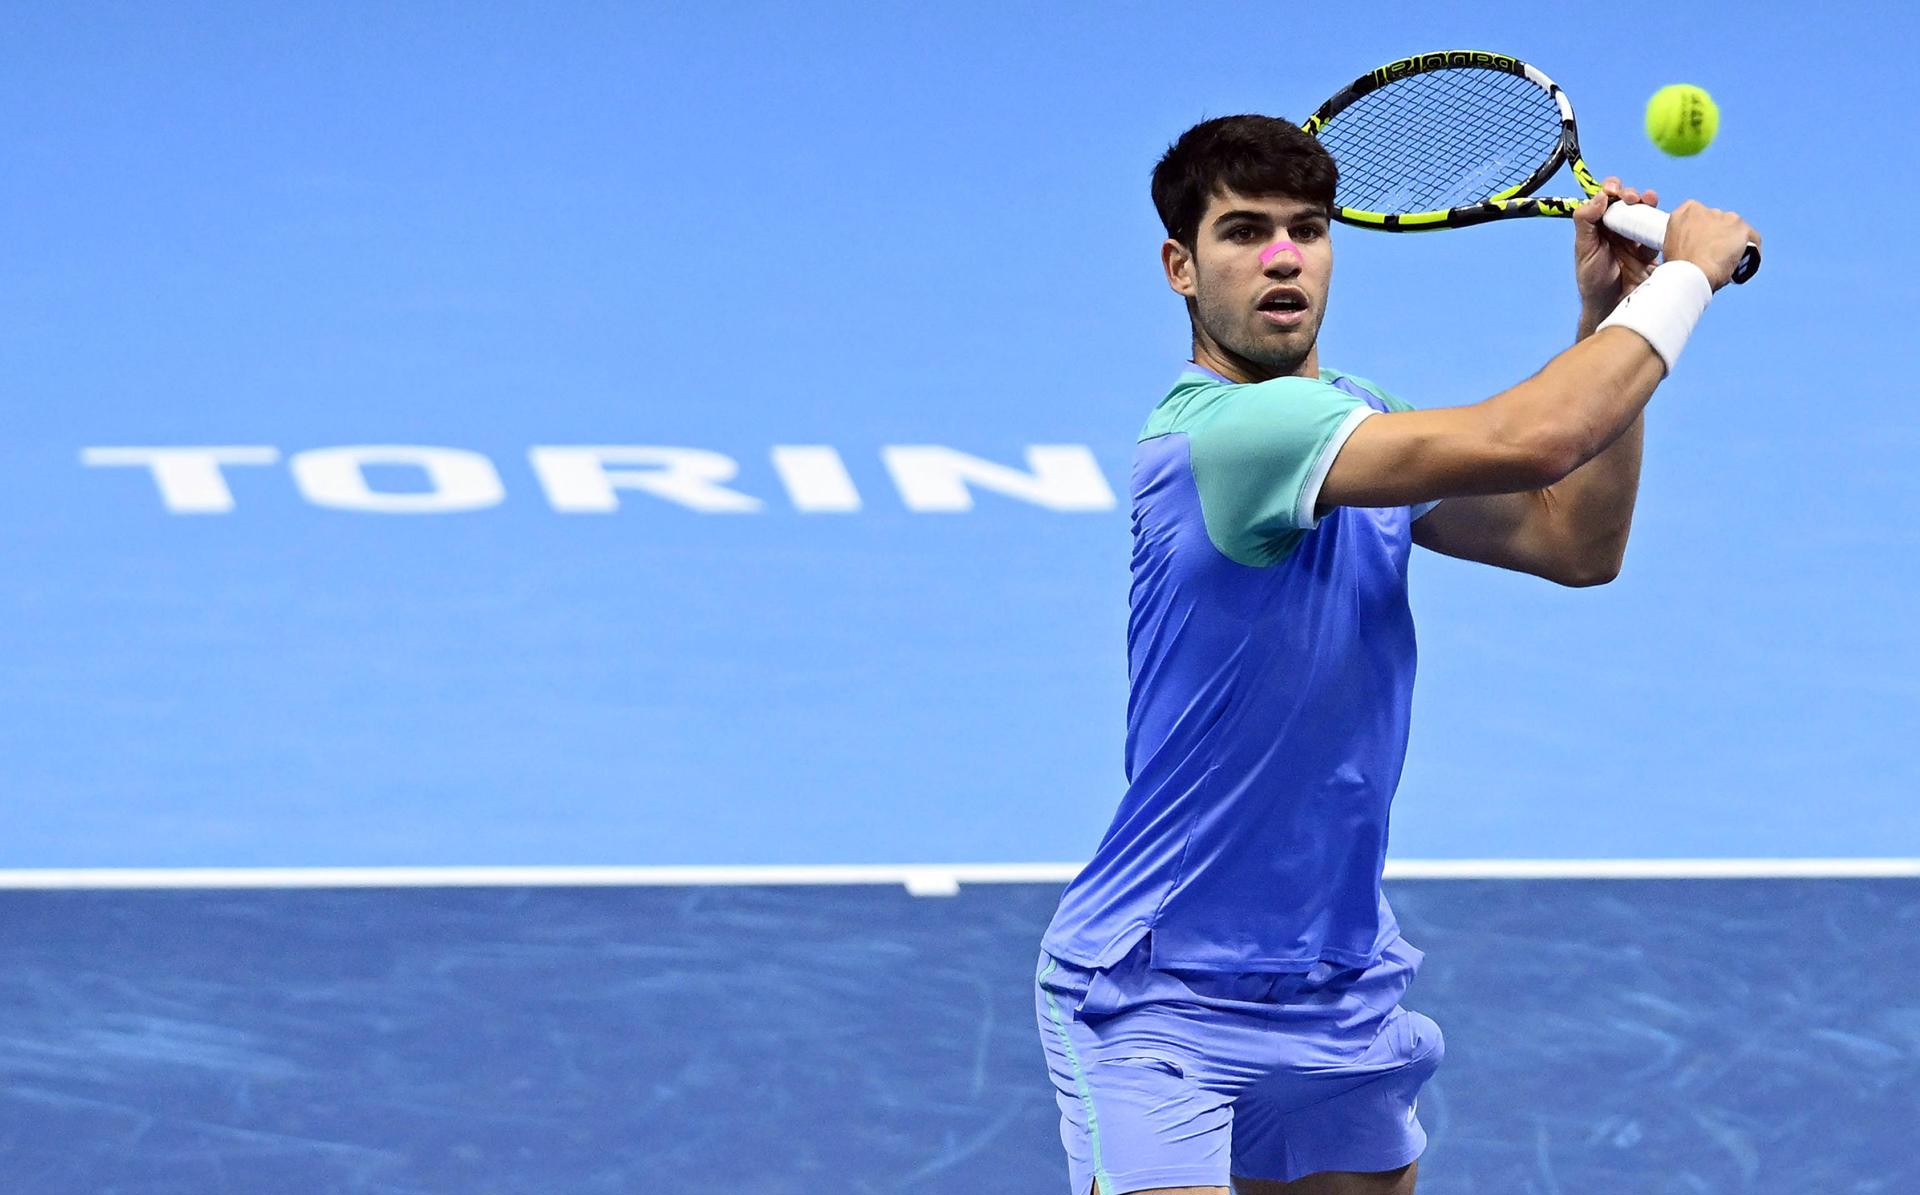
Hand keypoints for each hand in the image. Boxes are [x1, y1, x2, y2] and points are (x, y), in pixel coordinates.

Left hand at [1574, 177, 1659, 312]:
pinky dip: (1661, 227)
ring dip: (1649, 204)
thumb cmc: (1592, 281)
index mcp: (1600, 225)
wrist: (1611, 307)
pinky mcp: (1652, 249)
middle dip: (1632, 194)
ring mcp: (1637, 238)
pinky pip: (1660, 233)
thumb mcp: (1584, 250)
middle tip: (1633, 198)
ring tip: (1650, 200)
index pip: (1606, 198)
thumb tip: (1598, 196)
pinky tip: (1659, 226)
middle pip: (1629, 202)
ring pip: (1646, 214)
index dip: (1611, 189)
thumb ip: (1586, 222)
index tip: (1613, 190)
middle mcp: (1619, 228)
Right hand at [1663, 199, 1761, 290]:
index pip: (1699, 215)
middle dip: (1718, 235)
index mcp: (1686, 212)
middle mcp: (1707, 210)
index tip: (1701, 243)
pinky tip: (1743, 261)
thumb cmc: (1678, 267)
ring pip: (1736, 228)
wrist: (1690, 275)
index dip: (1701, 230)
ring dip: (1733, 241)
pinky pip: (1753, 238)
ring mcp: (1727, 217)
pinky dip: (1751, 250)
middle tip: (1713, 255)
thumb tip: (1693, 246)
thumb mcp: (1669, 246)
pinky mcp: (1742, 229)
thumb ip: (1683, 237)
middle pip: (1719, 220)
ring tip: (1727, 260)